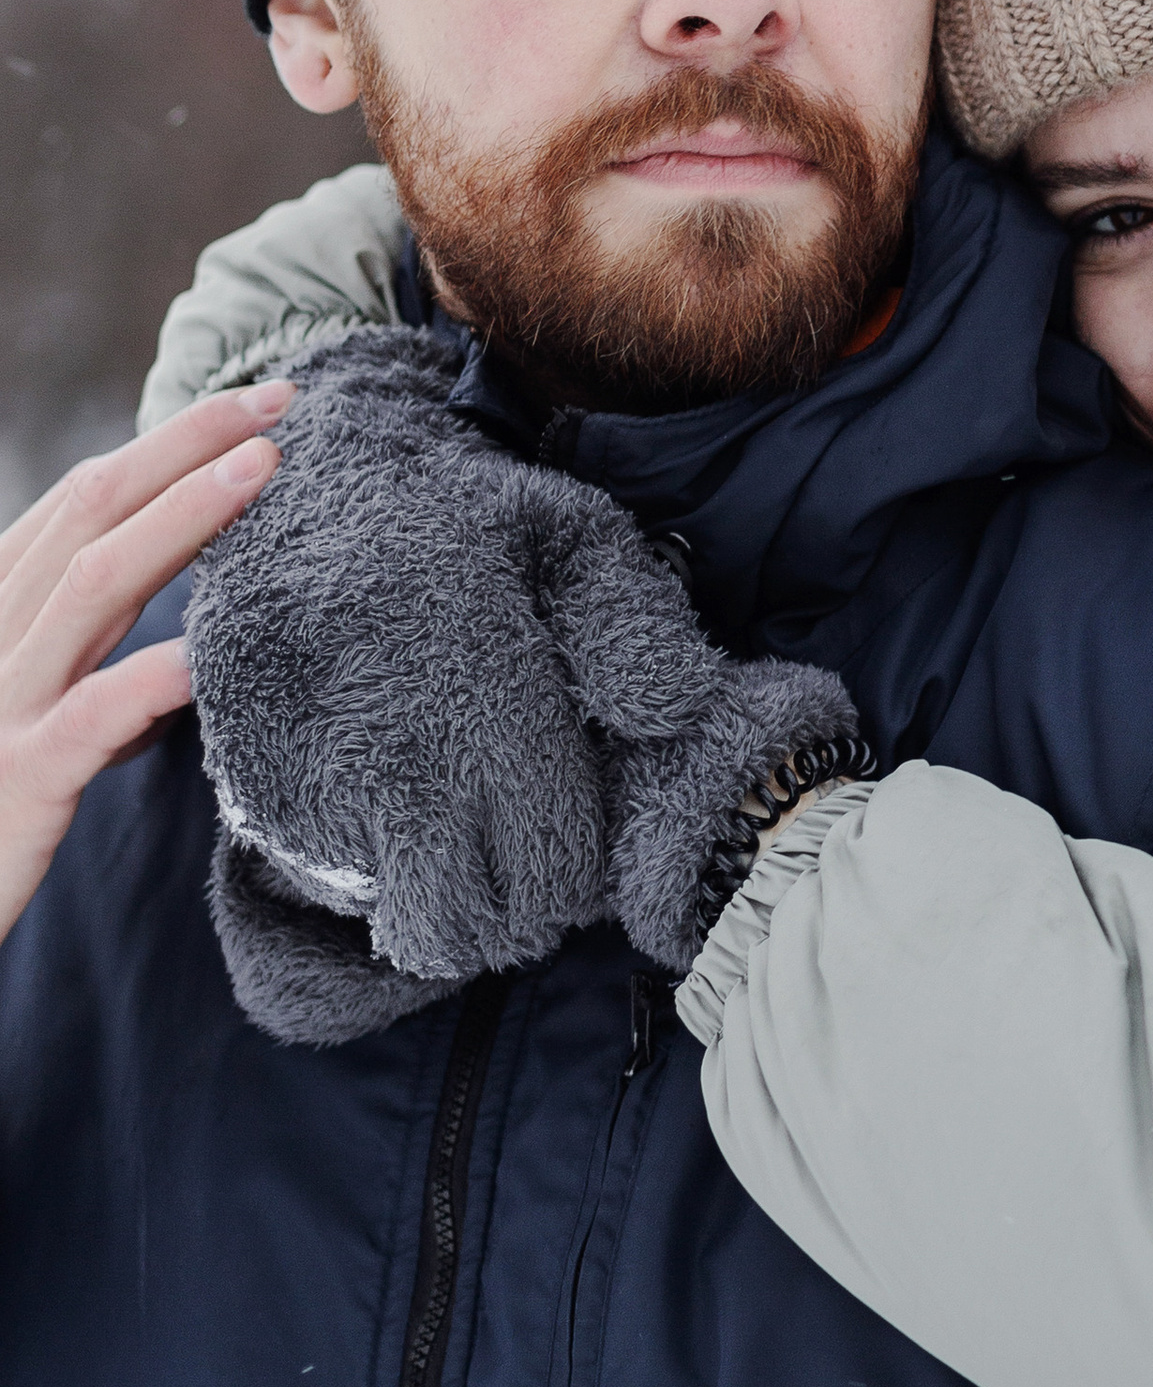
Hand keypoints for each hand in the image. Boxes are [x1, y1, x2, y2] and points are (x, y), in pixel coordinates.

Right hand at [0, 385, 293, 945]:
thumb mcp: (39, 730)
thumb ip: (92, 686)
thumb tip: (177, 669)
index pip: (80, 506)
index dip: (164, 448)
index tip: (252, 408)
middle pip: (88, 513)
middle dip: (183, 446)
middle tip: (277, 399)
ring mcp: (2, 702)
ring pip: (92, 585)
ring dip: (182, 518)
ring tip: (264, 468)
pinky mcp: (21, 777)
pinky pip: (96, 715)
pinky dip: (157, 676)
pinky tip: (215, 654)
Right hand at [184, 324, 862, 1041]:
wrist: (307, 464)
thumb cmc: (461, 509)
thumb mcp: (573, 537)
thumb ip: (634, 630)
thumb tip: (676, 718)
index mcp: (486, 698)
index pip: (544, 877)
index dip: (567, 889)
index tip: (568, 858)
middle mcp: (390, 750)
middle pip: (458, 922)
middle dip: (498, 914)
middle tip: (514, 871)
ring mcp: (305, 767)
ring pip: (379, 906)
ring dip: (418, 893)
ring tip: (447, 829)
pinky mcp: (240, 766)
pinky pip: (304, 869)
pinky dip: (345, 860)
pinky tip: (378, 805)